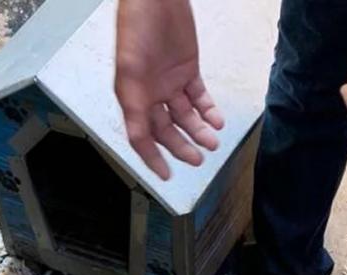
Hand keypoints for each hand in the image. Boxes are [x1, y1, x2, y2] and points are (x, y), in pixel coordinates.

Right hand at [115, 0, 223, 179]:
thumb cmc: (136, 27)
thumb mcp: (130, 73)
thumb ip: (135, 111)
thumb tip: (139, 141)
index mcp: (133, 97)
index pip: (142, 137)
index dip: (152, 158)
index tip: (166, 175)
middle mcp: (151, 94)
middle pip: (168, 131)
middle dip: (183, 147)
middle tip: (198, 159)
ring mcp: (170, 83)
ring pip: (186, 118)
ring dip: (199, 131)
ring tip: (212, 142)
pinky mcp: (187, 72)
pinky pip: (199, 99)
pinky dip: (208, 111)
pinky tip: (216, 120)